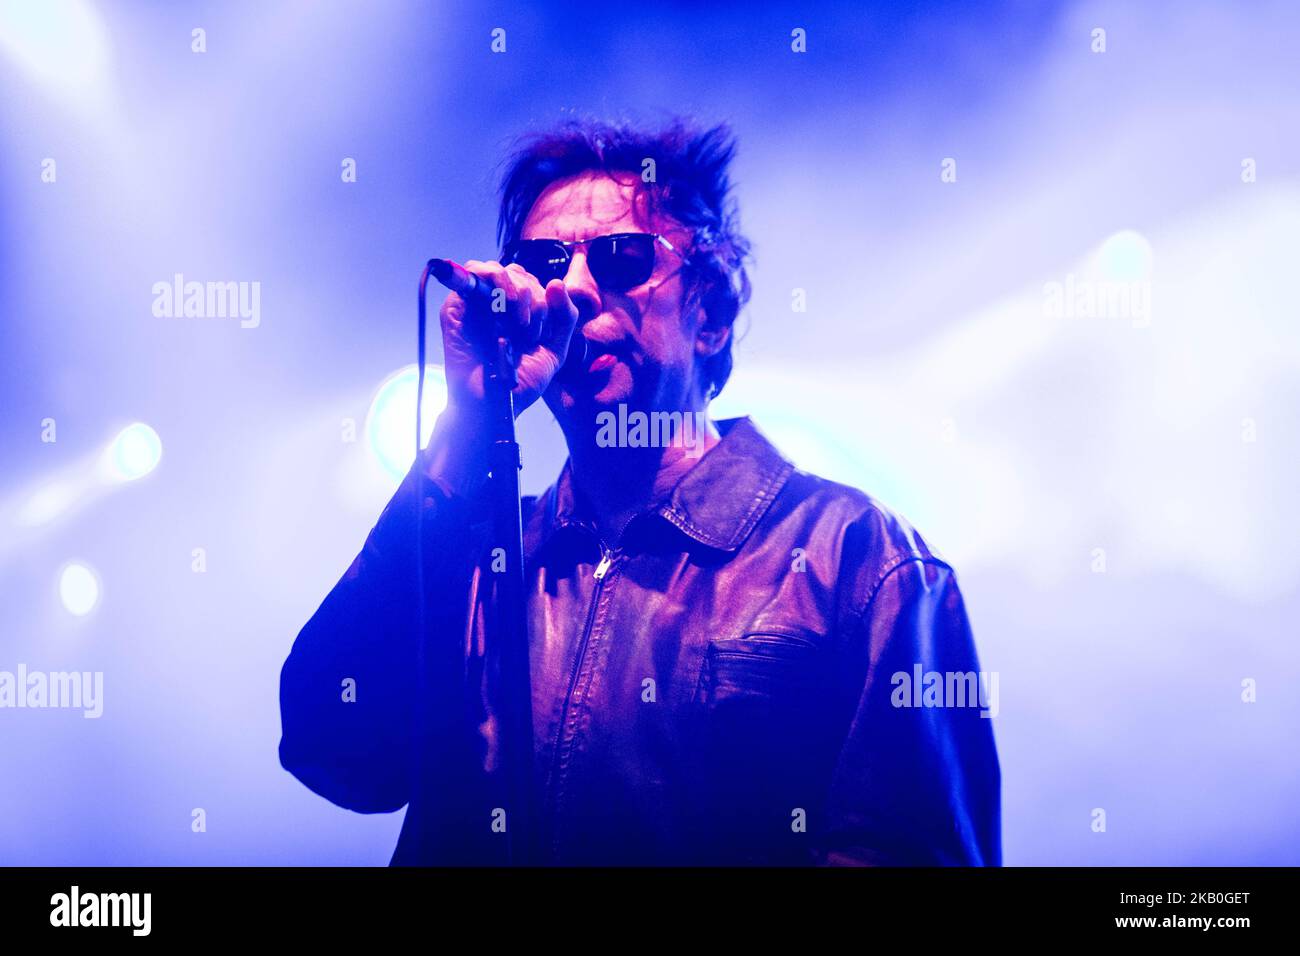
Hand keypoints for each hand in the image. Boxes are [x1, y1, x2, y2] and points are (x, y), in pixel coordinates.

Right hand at [438, 260, 580, 420]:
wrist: (493, 404)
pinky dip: (495, 280)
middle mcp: (495, 305)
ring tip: (519, 322)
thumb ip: (564, 317)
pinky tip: (505, 303)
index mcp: (517, 313)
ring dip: (517, 290)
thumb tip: (555, 282)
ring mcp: (474, 304)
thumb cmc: (520, 381)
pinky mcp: (455, 306)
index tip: (541, 333)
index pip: (532, 282)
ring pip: (498, 270)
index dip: (544, 300)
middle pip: (517, 273)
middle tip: (530, 331)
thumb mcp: (555, 349)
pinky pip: (473, 272)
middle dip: (534, 298)